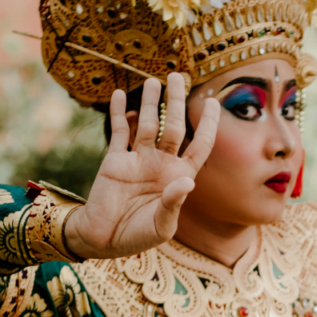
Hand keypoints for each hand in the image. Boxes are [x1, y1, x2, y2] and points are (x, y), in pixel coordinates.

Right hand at [63, 74, 220, 259]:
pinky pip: (119, 132)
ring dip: (149, 103)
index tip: (213, 101)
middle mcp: (161, 163)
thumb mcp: (162, 225)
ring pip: (147, 124)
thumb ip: (174, 203)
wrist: (103, 240)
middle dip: (175, 102)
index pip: (199, 145)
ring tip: (152, 81)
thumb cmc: (138, 236)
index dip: (207, 124)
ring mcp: (138, 160)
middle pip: (173, 126)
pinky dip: (119, 113)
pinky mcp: (114, 161)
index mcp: (179, 176)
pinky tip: (121, 94)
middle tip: (177, 76)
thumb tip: (188, 180)